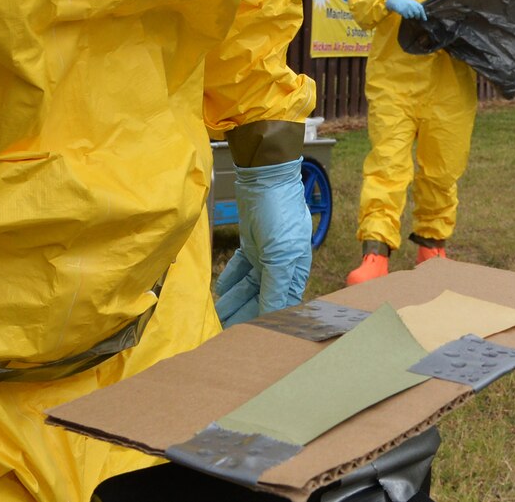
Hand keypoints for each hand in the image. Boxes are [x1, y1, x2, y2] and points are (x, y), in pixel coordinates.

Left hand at [214, 159, 311, 325]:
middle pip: (263, 296)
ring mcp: (266, 254)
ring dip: (235, 298)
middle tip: (226, 329)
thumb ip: (275, 287)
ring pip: (250, 284)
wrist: (265, 178)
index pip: (281, 303)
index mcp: (295, 269)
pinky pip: (241, 267)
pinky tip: (221, 290)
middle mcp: (282, 264)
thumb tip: (271, 316)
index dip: (266, 319)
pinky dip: (231, 278)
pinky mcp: (252, 243)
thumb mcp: (279, 254)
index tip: (249, 335)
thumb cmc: (279, 214)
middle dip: (246, 312)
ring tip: (219, 313)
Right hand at [385, 0, 425, 20]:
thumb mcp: (411, 2)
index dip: (423, 14)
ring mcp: (407, 8)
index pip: (421, 8)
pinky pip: (407, 17)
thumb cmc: (404, 2)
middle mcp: (411, 4)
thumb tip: (421, 15)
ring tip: (408, 12)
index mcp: (414, 2)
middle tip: (416, 17)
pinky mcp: (403, 11)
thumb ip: (416, 6)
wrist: (395, 1)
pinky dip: (406, 16)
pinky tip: (404, 13)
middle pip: (417, 13)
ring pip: (412, 16)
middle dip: (417, 16)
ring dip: (411, 16)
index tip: (425, 19)